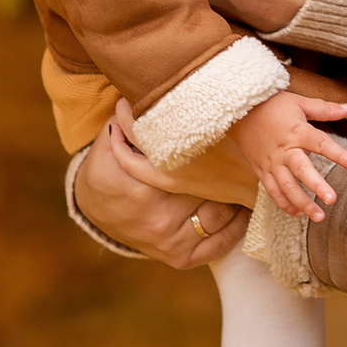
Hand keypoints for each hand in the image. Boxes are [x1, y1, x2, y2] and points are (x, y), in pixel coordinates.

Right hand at [73, 102, 246, 269]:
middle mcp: (158, 220)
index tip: (234, 141)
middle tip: (250, 155)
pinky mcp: (178, 259)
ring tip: (250, 177)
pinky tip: (243, 210)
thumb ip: (137, 118)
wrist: (96, 207)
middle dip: (232, 173)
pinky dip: (235, 228)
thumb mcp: (114, 135)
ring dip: (238, 197)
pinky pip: (218, 247)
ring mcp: (169, 243)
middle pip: (213, 192)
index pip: (192, 170)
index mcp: (142, 188)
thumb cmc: (111, 163)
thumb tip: (162, 88)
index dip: (218, 153)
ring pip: (220, 217)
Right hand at [226, 90, 346, 222]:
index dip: (338, 154)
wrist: (239, 112)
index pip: (321, 143)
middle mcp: (285, 150)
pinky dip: (284, 204)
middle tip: (331, 200)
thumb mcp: (299, 102)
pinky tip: (299, 213)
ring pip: (286, 186)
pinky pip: (273, 191)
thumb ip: (325, 109)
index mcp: (297, 132)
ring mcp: (272, 163)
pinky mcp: (261, 171)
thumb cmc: (272, 106)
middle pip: (301, 170)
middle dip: (316, 186)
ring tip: (319, 216)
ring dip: (302, 203)